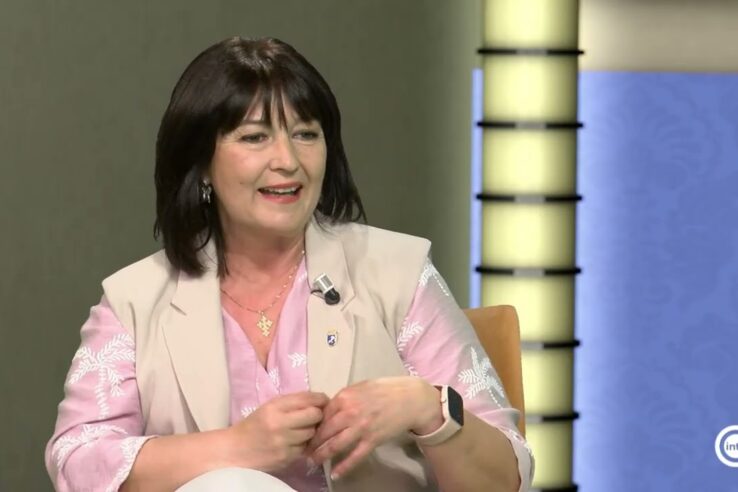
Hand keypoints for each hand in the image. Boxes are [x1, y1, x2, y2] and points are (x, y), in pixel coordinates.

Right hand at [225, 391, 328, 471]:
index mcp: (275, 407)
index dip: (320, 399)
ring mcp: (283, 443)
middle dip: (318, 415)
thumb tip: (319, 400)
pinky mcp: (286, 458)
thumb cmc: (254, 425)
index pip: (307, 398)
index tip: (323, 401)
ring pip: (312, 433)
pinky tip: (294, 443)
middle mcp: (280, 423)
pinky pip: (305, 448)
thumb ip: (293, 402)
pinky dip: (303, 445)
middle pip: (314, 415)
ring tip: (302, 430)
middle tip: (314, 417)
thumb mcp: (270, 407)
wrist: (235, 450)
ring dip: (311, 431)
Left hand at [306, 377, 442, 478]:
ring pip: (335, 445)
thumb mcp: (360, 387)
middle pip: (324, 431)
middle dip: (312, 443)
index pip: (321, 414)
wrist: (410, 399)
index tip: (304, 433)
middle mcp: (350, 412)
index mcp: (345, 397)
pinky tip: (335, 474)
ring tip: (312, 462)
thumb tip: (328, 409)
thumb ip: (344, 398)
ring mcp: (361, 428)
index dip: (311, 425)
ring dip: (321, 455)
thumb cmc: (385, 390)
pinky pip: (355, 456)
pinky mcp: (372, 440)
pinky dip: (344, 466)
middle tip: (303, 451)